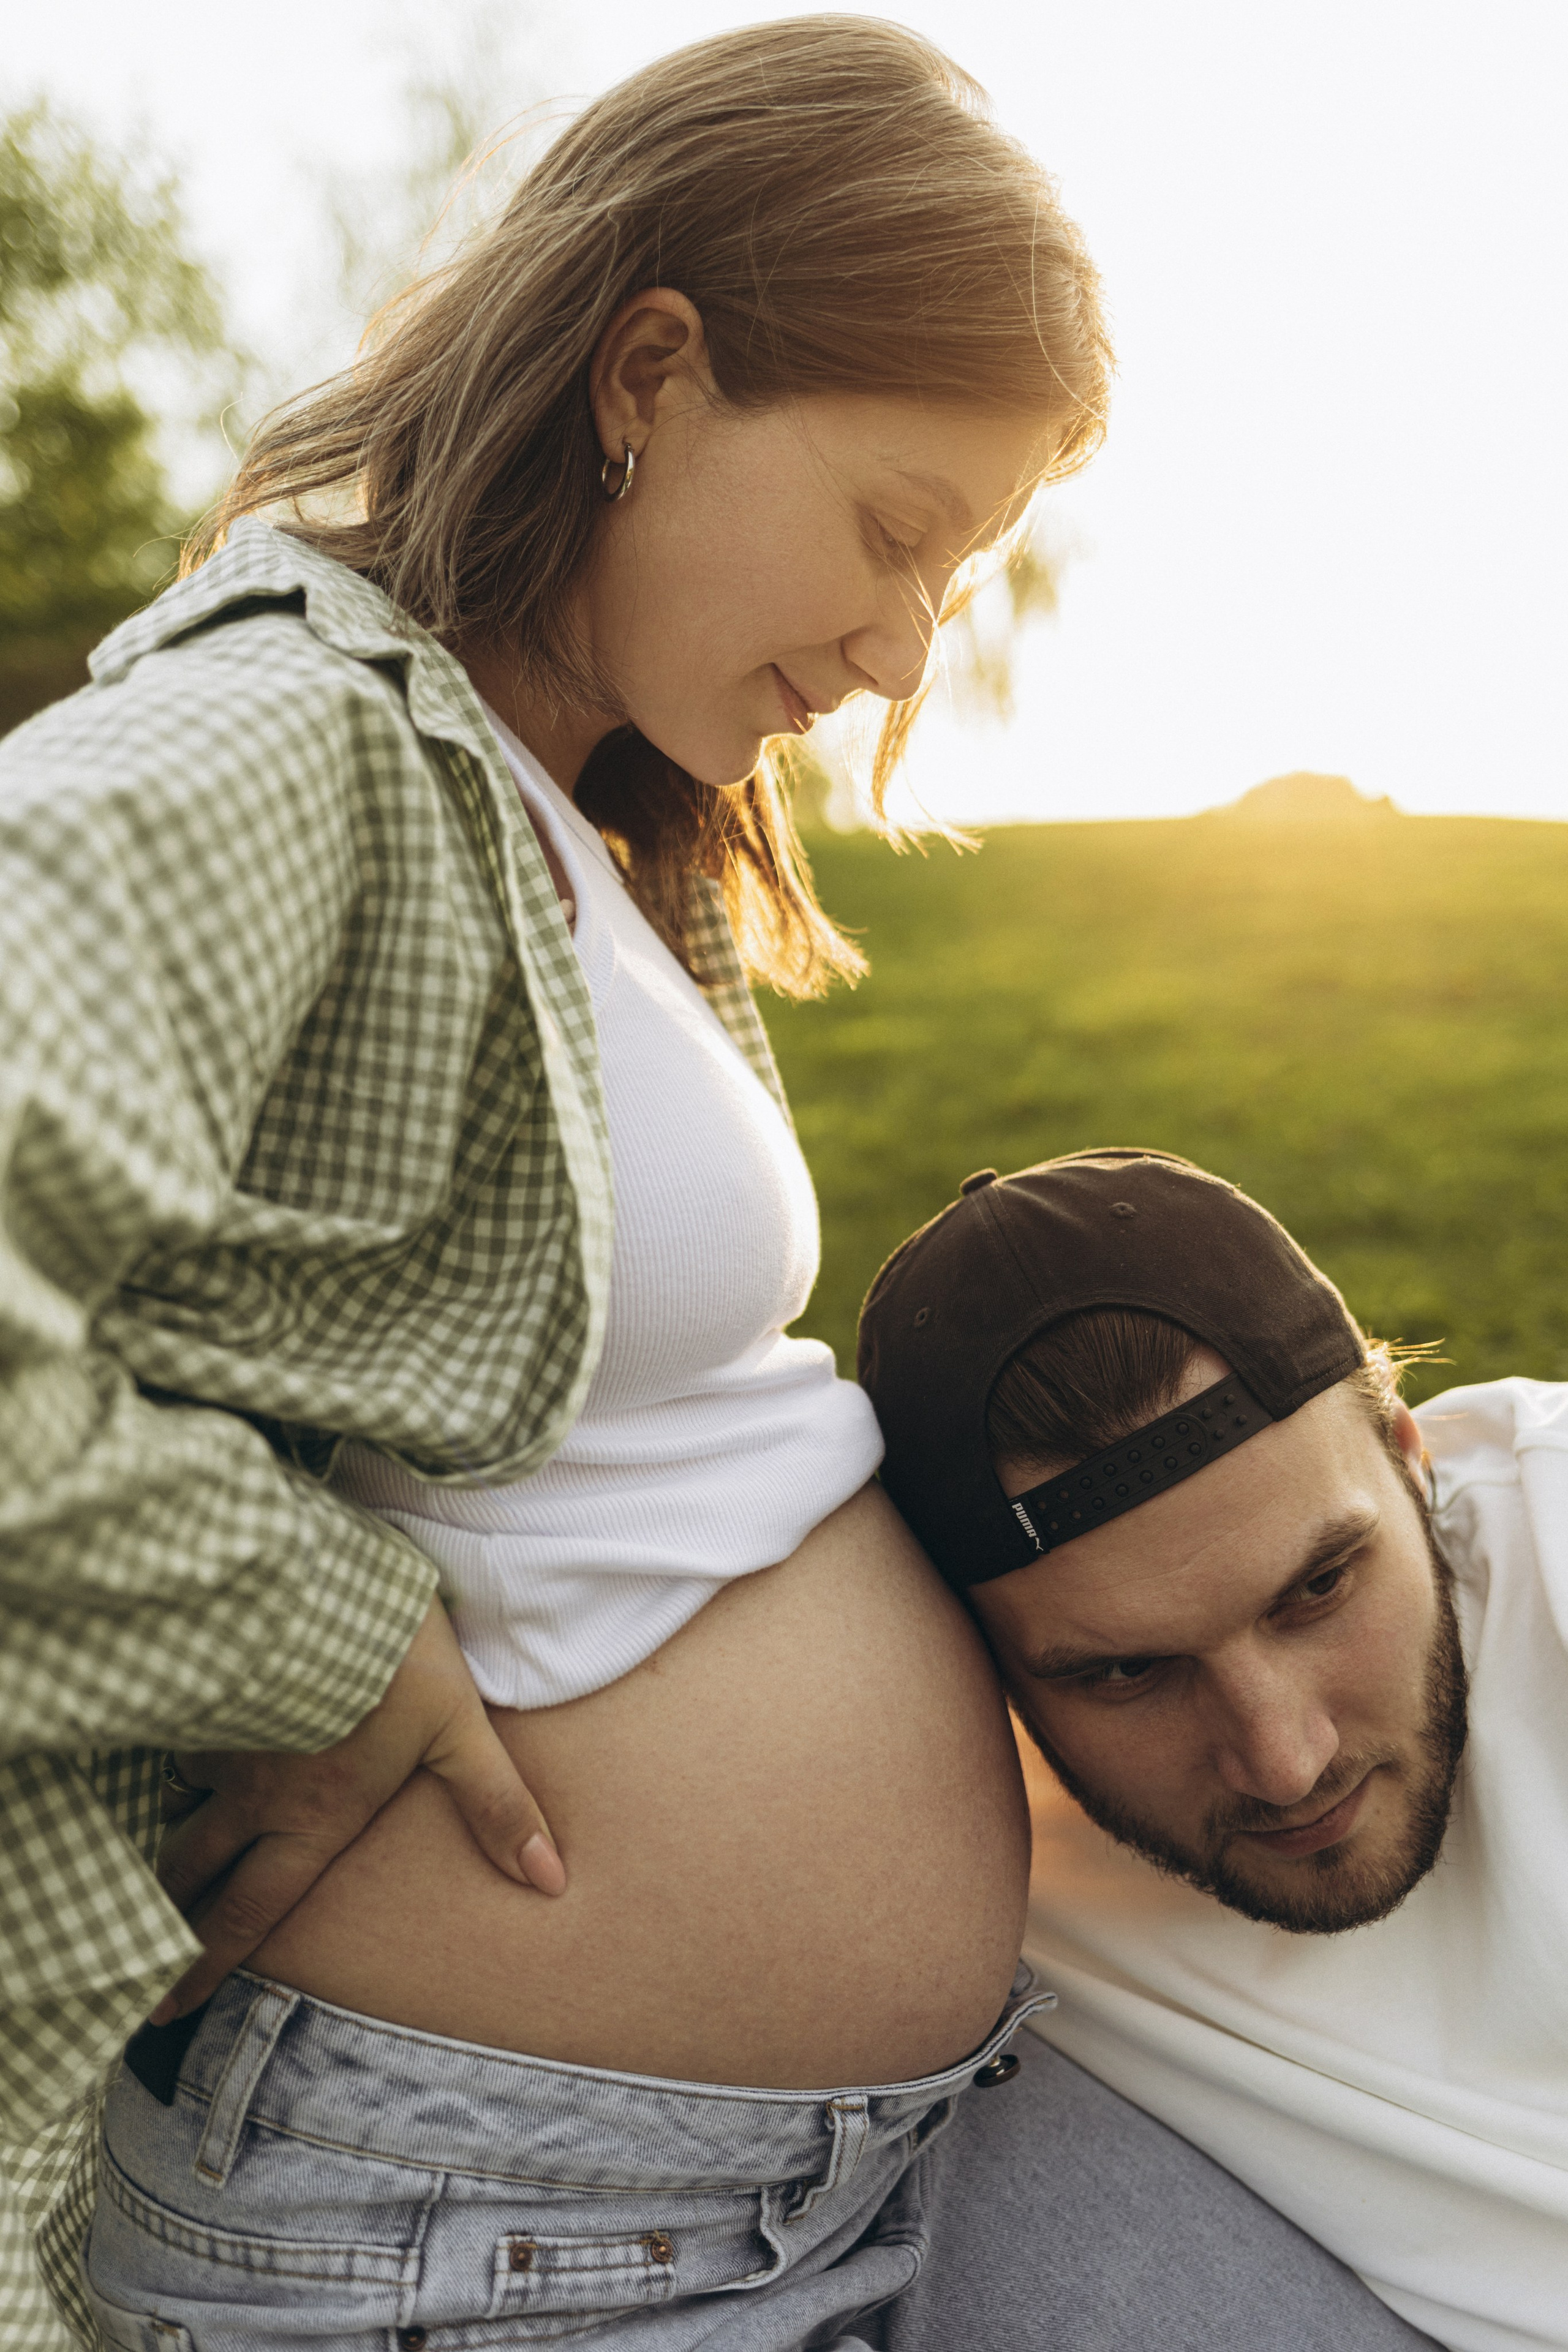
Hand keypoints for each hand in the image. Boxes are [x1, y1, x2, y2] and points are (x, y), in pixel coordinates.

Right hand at [148, 1596, 562, 2022]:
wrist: (327, 1585)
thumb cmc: (400, 1661)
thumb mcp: (459, 1732)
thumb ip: (498, 1807)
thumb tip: (551, 1881)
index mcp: (314, 1818)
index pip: (251, 1912)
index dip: (208, 1965)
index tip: (169, 2009)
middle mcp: (256, 1798)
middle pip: (195, 1874)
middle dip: (168, 1923)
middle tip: (144, 1969)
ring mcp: (223, 1747)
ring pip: (174, 1812)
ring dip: (160, 1846)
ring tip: (143, 1873)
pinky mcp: (206, 1697)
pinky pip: (171, 1751)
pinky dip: (163, 1773)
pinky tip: (157, 1772)